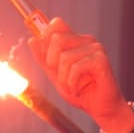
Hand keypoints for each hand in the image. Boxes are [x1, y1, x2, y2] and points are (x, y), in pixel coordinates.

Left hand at [28, 18, 133, 132]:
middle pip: (56, 38)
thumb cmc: (80, 91)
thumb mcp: (55, 75)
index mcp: (75, 40)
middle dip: (52, 63)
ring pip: (65, 57)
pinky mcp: (101, 60)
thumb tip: (32, 39)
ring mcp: (95, 48)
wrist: (100, 108)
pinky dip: (72, 83)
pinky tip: (77, 89)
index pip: (56, 24)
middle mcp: (86, 40)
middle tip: (61, 77)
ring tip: (72, 86)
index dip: (45, 39)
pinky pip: (76, 68)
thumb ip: (43, 59)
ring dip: (63, 78)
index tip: (49, 60)